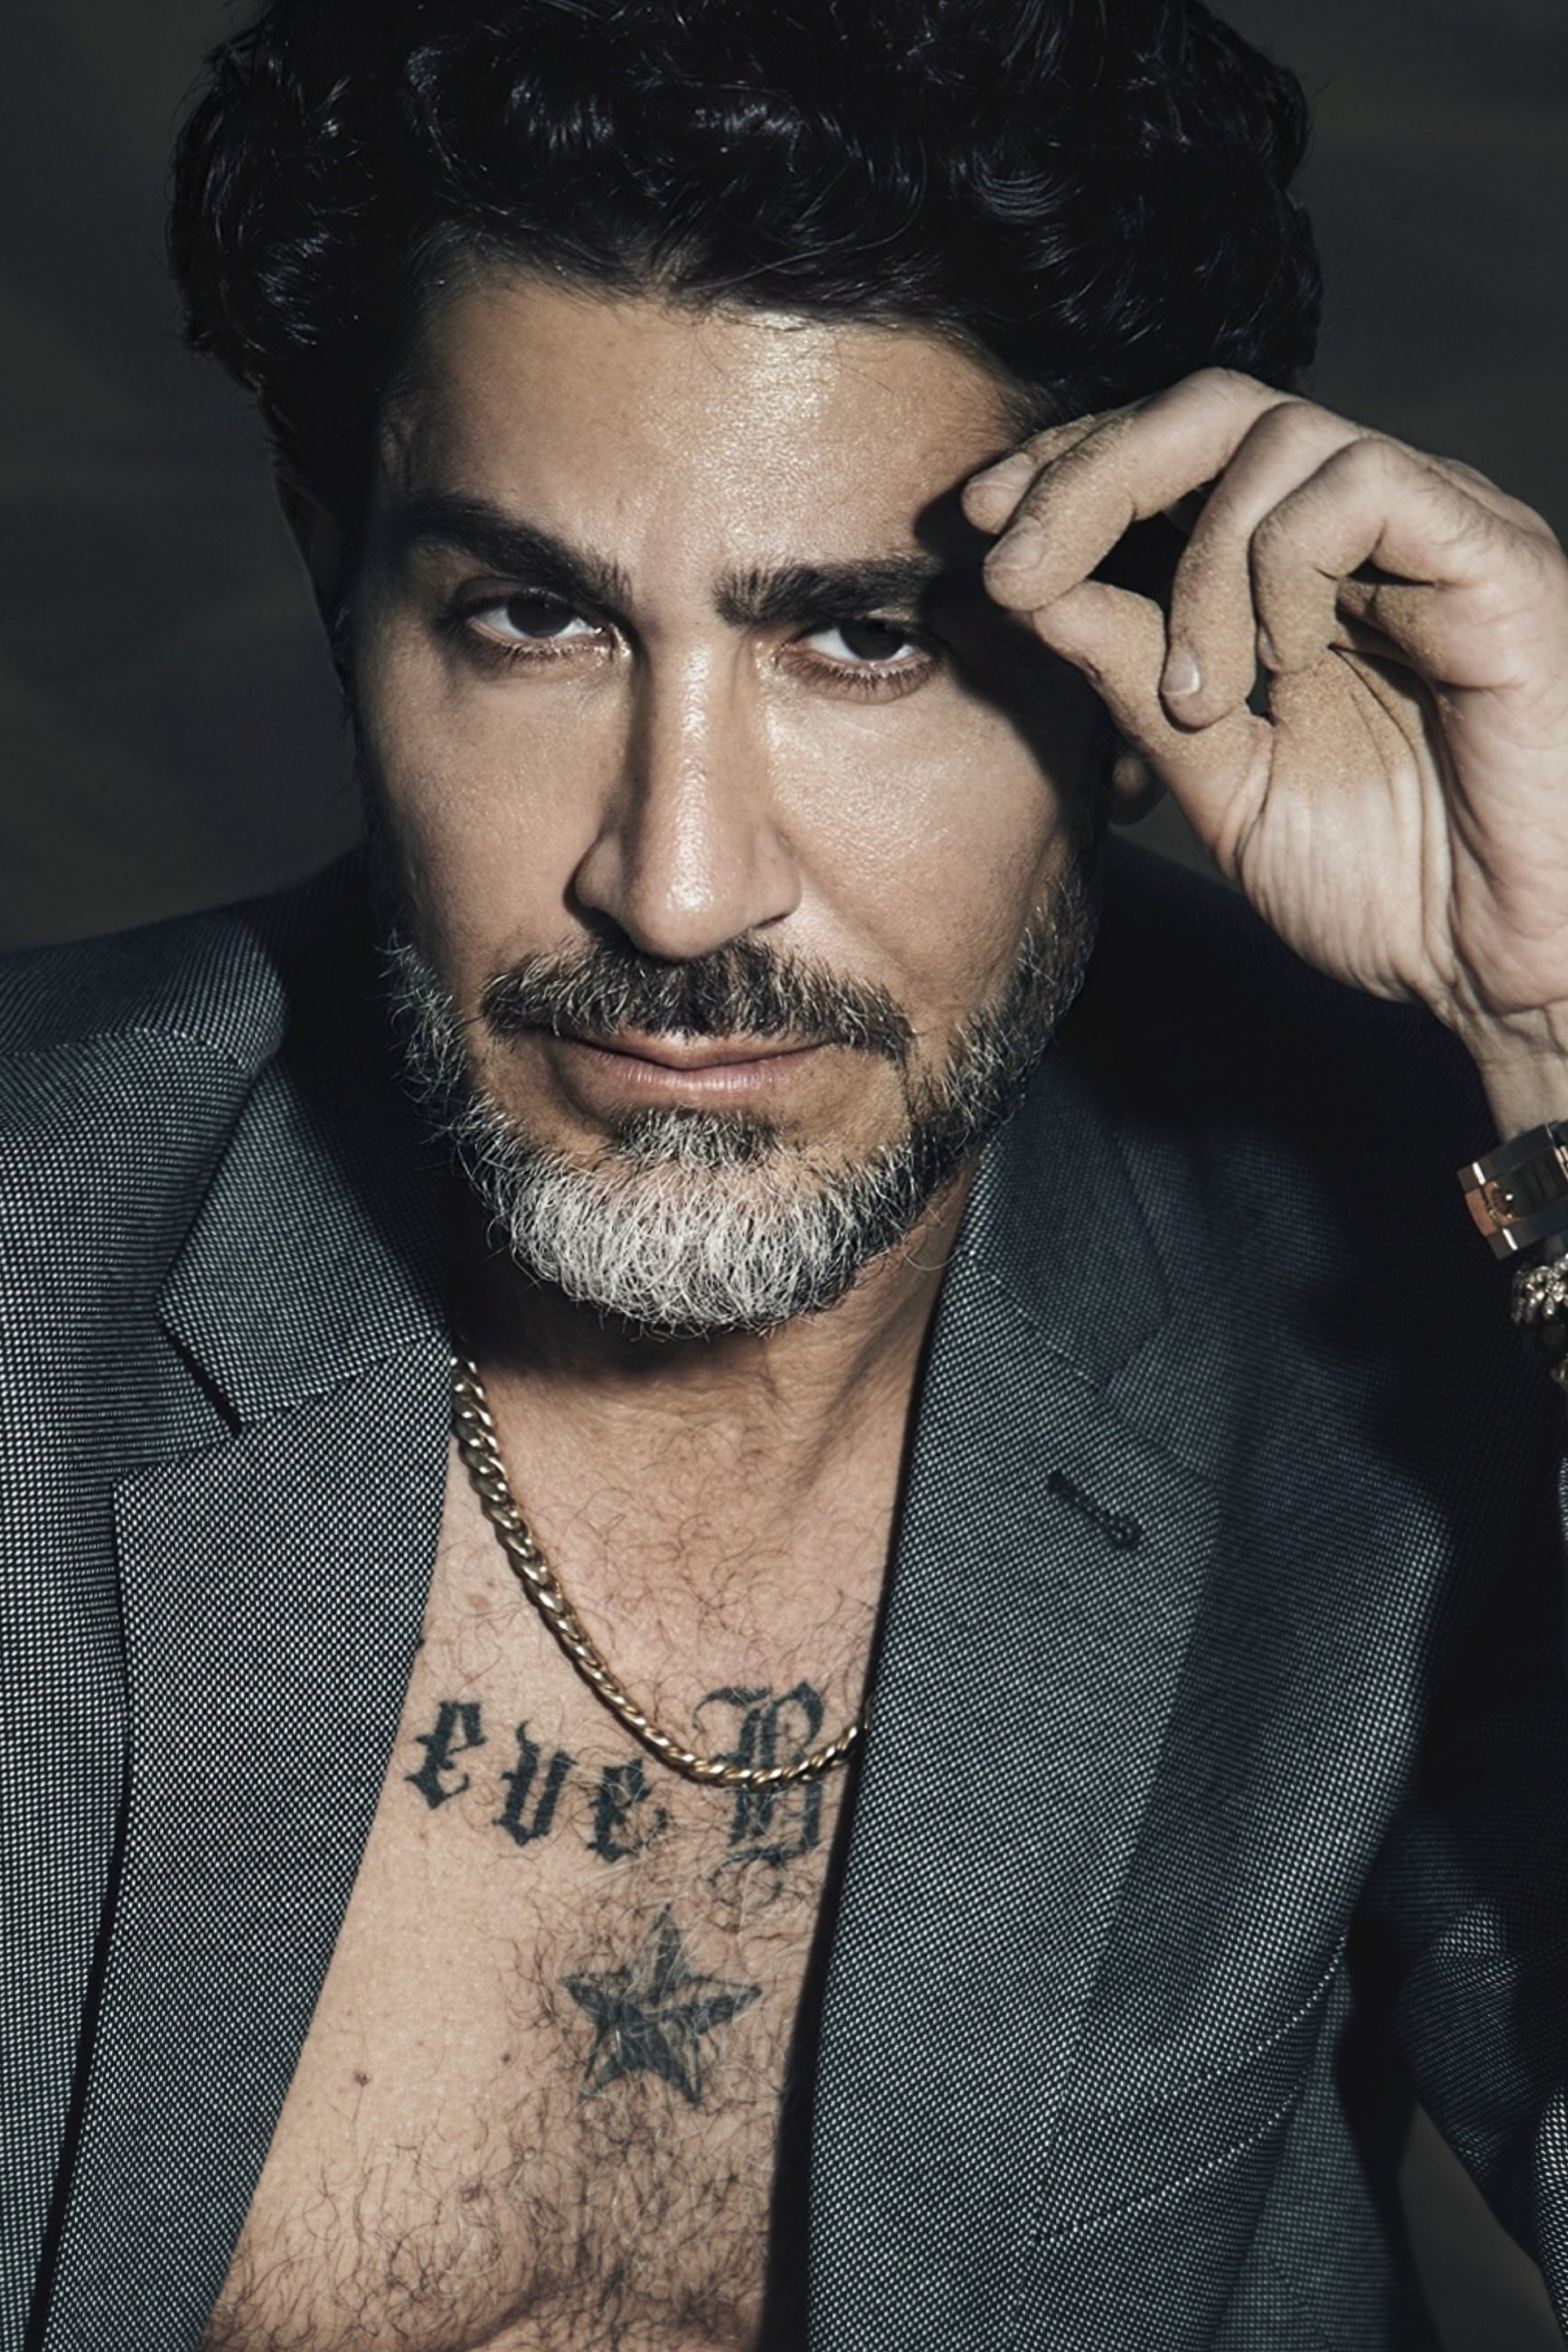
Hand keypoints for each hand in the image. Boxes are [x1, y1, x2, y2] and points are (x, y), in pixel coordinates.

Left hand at [963, 370, 1567, 1131]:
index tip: (979, 526)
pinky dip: (1286, 570)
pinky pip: (1362, 488)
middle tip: (1014, 564)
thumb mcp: (1215, 777)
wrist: (1497, 967)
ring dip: (1194, 570)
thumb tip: (1023, 586)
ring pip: (1278, 437)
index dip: (1071, 469)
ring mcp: (1435, 530)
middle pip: (1211, 409)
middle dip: (1089, 473)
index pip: (1175, 455)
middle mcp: (1369, 528)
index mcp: (1301, 571)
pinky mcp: (1494, 556)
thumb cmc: (1383, 883)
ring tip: (1197, 699)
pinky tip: (1283, 671)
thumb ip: (1130, 678)